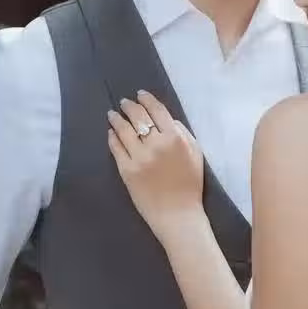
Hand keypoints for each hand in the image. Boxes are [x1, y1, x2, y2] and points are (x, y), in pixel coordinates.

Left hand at [108, 90, 204, 243]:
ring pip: (124, 131)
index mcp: (175, 138)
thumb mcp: (196, 153)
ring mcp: (139, 157)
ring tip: (113, 114)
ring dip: (117, 119)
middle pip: (138, 117)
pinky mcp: (126, 170)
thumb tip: (167, 120)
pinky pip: (116, 149)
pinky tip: (112, 133)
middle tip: (124, 102)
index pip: (157, 111)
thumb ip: (183, 133)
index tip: (141, 94)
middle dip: (130, 106)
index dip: (147, 100)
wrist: (178, 214)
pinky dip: (113, 138)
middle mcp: (155, 144)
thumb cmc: (190, 183)